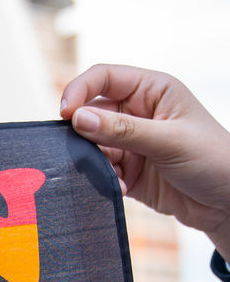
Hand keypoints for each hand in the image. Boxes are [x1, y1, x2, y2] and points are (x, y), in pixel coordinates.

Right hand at [60, 64, 229, 259]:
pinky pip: (101, 171)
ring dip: (96, 162)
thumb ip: (122, 130)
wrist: (227, 203)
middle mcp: (138, 112)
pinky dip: (104, 180)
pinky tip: (121, 189)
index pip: (104, 78)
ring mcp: (131, 142)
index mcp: (152, 90)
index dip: (80, 91)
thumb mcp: (169, 141)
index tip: (67, 114)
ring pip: (93, 146)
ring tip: (115, 177)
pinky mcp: (128, 171)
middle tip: (85, 154)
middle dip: (86, 135)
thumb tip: (79, 118)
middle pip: (92, 114)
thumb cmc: (213, 159)